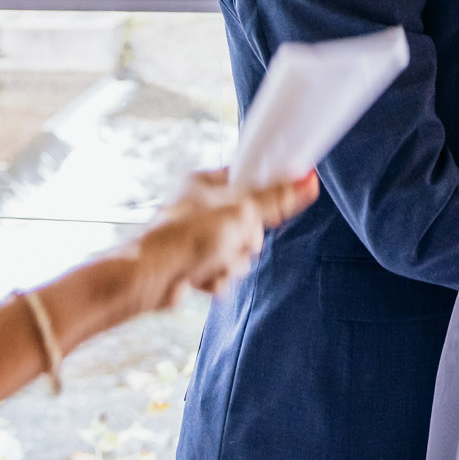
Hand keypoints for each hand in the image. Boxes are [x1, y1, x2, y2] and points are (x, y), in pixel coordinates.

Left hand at [133, 167, 319, 305]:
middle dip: (245, 240)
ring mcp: (196, 237)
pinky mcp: (193, 263)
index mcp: (204, 183)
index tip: (272, 210)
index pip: (247, 180)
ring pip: (237, 250)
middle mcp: (199, 207)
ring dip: (232, 261)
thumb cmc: (186, 237)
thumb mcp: (239, 213)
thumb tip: (308, 180)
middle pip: (248, 222)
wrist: (150, 278)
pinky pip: (223, 270)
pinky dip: (218, 276)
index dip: (263, 197)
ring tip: (213, 261)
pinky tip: (202, 277)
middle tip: (234, 240)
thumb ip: (276, 199)